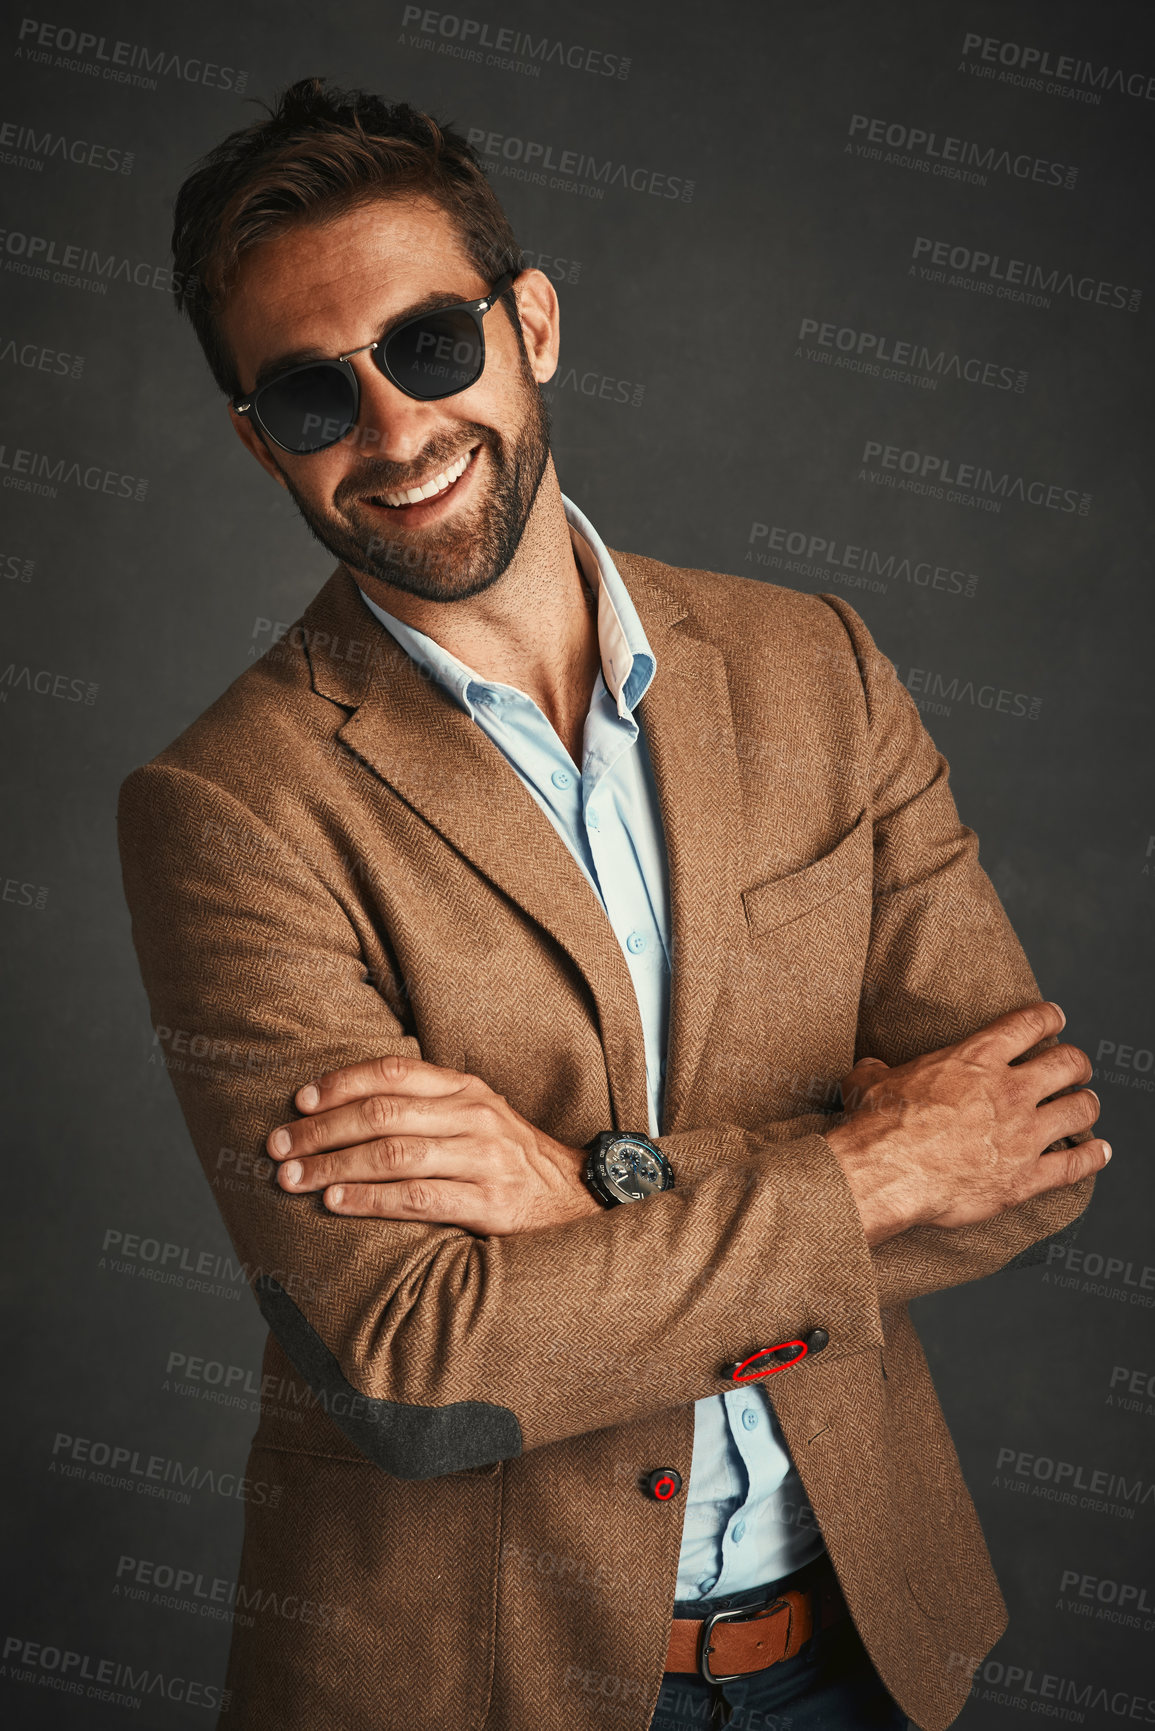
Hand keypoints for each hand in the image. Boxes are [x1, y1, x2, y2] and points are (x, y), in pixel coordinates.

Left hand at [266, 1054, 602, 1234]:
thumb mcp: (475, 1115)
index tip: (299, 1101)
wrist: (576, 1198)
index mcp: (465, 1089)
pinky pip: (417, 1198)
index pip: (393, 1072)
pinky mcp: (489, 1203)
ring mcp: (483, 1158)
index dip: (340, 1084)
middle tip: (278, 1148)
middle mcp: (474, 1115)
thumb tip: (346, 1108)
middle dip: (321, 1130)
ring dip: (334, 1166)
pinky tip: (337, 1202)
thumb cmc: (508, 1158)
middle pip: (382, 1114)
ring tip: (293, 1180)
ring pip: (393, 1154)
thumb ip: (424, 1105)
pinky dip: (370, 1199)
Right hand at [823, 1002, 1110, 1247]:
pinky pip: (1074, 1165)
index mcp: (975, 1058)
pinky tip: (1098, 1152)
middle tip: (1075, 1068)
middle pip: (1068, 1064)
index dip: (1049, 1017)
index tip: (1055, 1019)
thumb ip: (877, 1071)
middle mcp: (1009, 1090)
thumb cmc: (877, 1124)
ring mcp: (1023, 1134)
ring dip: (1086, 1106)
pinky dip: (1091, 1157)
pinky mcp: (1026, 1176)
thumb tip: (868, 1069)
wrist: (885, 1171)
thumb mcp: (869, 1082)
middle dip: (1077, 1064)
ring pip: (1080, 1110)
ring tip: (1086, 1106)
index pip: (1029, 1024)